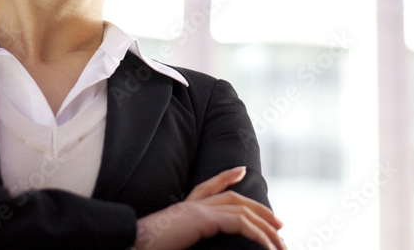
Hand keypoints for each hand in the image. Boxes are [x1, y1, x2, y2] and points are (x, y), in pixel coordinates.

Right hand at [134, 166, 285, 249]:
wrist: (133, 244)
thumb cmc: (149, 245)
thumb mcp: (174, 237)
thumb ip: (186, 233)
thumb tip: (192, 237)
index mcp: (184, 207)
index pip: (208, 185)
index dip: (226, 176)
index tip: (241, 170)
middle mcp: (193, 203)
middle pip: (233, 198)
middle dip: (259, 210)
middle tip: (279, 224)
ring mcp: (198, 209)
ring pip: (242, 212)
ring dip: (265, 228)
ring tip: (280, 243)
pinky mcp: (203, 219)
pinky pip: (239, 223)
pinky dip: (258, 234)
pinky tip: (267, 245)